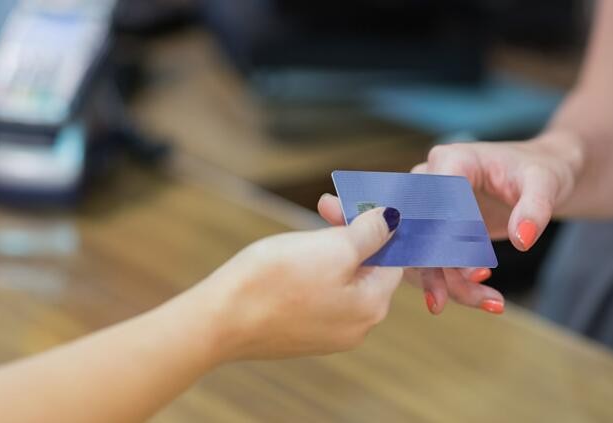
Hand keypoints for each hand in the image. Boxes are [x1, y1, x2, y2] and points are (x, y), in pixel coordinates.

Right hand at [192, 207, 402, 361]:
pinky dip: (312, 271)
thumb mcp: (331, 248)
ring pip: (342, 279)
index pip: (393, 258)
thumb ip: (370, 234)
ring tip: (304, 231)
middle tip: (323, 204)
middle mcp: (357, 327)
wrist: (219, 320)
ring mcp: (328, 333)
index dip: (376, 225)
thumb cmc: (275, 282)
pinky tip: (291, 258)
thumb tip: (393, 220)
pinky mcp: (302, 333)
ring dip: (329, 248)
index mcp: (372, 306)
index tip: (354, 202)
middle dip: (349, 232)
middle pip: (367, 268)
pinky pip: (320, 294)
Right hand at [318, 131, 581, 314]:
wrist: (538, 178)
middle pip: (421, 232)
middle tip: (478, 288)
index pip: (434, 198)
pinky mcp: (436, 232)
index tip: (469, 265)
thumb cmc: (540, 171)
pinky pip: (435, 265)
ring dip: (452, 285)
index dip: (446, 232)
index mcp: (451, 160)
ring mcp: (429, 209)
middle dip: (443, 268)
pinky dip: (457, 285)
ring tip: (493, 303)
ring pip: (423, 255)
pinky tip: (487, 296)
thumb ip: (534, 208)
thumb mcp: (545, 184)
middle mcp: (430, 182)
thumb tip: (523, 241)